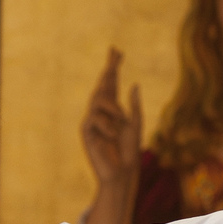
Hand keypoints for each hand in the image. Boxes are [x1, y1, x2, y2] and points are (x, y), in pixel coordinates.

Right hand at [80, 47, 142, 185]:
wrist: (122, 172)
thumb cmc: (129, 151)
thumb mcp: (136, 124)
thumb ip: (134, 106)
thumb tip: (134, 85)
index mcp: (113, 110)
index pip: (112, 84)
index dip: (114, 67)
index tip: (117, 52)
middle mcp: (101, 112)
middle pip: (103, 85)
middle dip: (110, 68)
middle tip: (116, 52)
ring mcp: (92, 121)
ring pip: (98, 100)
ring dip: (113, 108)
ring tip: (122, 120)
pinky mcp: (86, 132)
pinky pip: (94, 118)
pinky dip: (107, 124)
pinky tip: (114, 134)